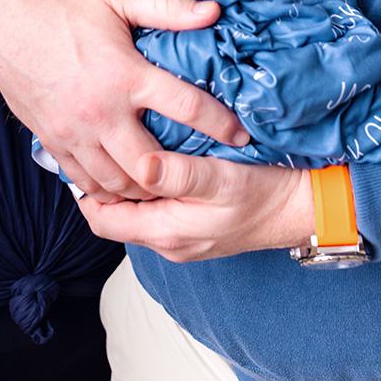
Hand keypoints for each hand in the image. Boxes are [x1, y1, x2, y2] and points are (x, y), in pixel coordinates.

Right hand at [0, 0, 248, 201]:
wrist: (0, 24)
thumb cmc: (62, 6)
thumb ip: (167, 7)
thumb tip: (213, 11)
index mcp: (124, 75)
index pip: (186, 108)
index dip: (221, 124)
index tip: (243, 135)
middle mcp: (101, 112)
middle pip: (152, 166)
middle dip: (181, 176)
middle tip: (203, 172)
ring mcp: (75, 133)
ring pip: (119, 184)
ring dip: (146, 189)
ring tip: (169, 183)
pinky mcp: (53, 144)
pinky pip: (85, 184)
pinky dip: (108, 192)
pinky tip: (125, 186)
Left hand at [80, 152, 314, 261]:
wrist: (302, 207)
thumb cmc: (265, 193)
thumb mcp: (221, 179)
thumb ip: (179, 174)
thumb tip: (138, 164)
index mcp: (167, 233)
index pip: (103, 220)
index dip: (84, 189)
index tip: (78, 151)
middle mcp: (169, 240)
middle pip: (116, 216)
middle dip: (101, 184)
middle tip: (92, 139)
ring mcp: (182, 235)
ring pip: (136, 211)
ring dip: (125, 183)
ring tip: (115, 143)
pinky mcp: (195, 225)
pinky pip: (157, 208)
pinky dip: (147, 187)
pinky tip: (150, 157)